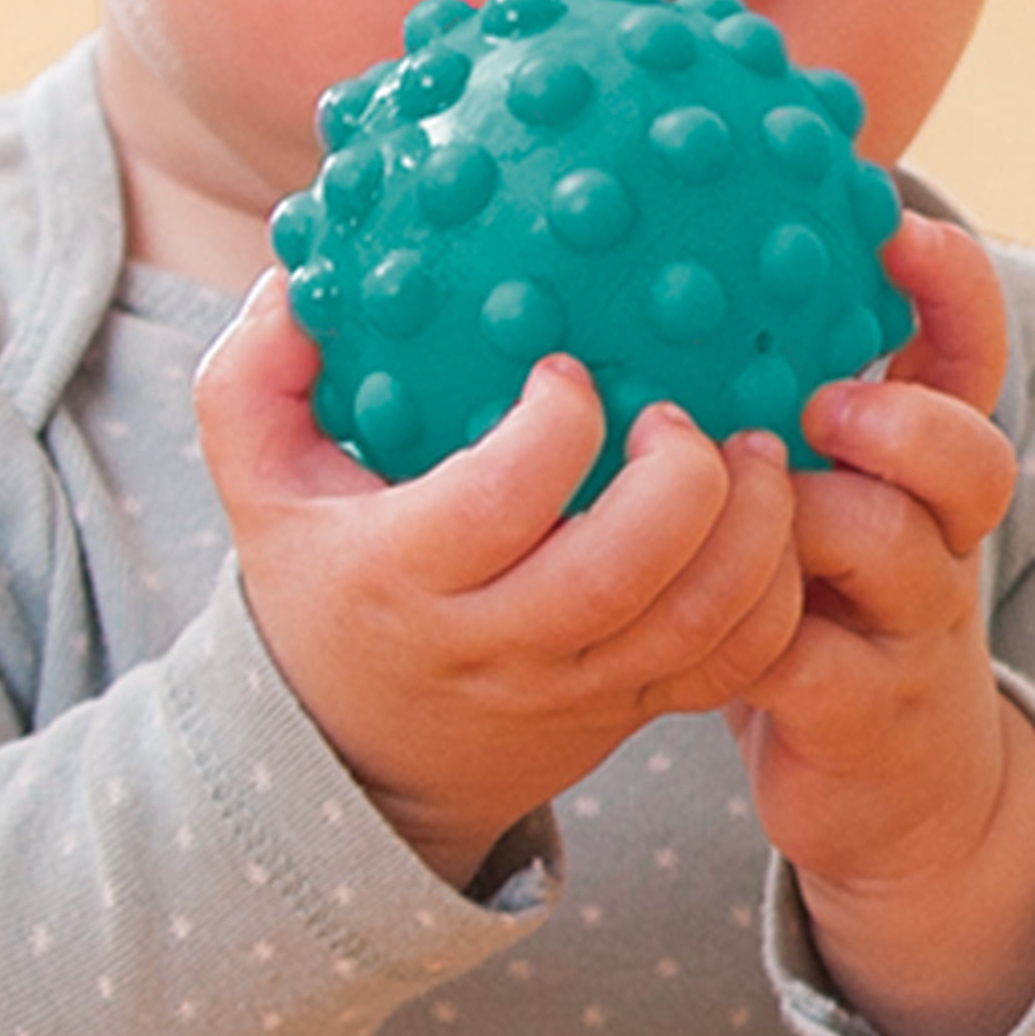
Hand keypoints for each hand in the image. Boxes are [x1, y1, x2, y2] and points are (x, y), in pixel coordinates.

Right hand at [195, 274, 804, 890]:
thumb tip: (293, 278)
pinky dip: (777, 591)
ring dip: (755, 528)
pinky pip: (737, 663)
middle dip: (680, 477)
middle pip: (623, 570)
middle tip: (682, 415)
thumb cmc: (319, 583)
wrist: (358, 756)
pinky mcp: (637, 710)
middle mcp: (500, 642)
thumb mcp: (258, 482)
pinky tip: (773, 516)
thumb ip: (256, 376)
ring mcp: (581, 688)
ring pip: (703, 622)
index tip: (566, 369)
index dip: (557, 425)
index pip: (500, 500)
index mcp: (406, 574)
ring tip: (756, 452)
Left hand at [730, 212, 1034, 1035]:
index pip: (972, 356)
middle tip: (827, 405)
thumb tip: (652, 262)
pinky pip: (812, 655)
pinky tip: (680, 609)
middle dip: (903, 418)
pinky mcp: (863, 710)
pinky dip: (750, 626)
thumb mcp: (816, 490)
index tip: (897, 226)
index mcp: (925, 467)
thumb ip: (769, 396)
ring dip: (809, 516)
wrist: (897, 790)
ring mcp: (911, 627)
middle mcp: (938, 537)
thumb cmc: (821, 599)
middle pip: (975, 454)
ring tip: (741, 511)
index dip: (952, 289)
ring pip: (893, 545)